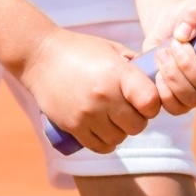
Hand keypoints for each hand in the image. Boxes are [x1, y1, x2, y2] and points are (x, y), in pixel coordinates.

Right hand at [21, 28, 159, 154]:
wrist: (40, 56)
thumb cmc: (80, 50)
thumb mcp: (111, 49)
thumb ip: (134, 65)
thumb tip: (156, 79)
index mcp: (117, 73)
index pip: (151, 101)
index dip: (153, 105)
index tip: (145, 100)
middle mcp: (104, 96)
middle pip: (137, 125)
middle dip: (138, 119)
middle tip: (128, 109)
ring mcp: (87, 114)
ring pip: (119, 138)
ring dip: (120, 131)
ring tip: (113, 118)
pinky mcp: (72, 126)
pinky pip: (99, 146)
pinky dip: (106, 142)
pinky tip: (104, 130)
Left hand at [153, 0, 195, 115]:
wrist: (165, 29)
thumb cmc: (186, 18)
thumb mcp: (193, 7)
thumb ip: (194, 14)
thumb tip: (184, 33)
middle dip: (187, 65)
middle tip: (174, 44)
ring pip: (192, 98)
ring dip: (173, 75)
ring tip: (162, 53)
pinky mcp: (182, 101)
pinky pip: (176, 108)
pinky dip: (164, 91)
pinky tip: (158, 73)